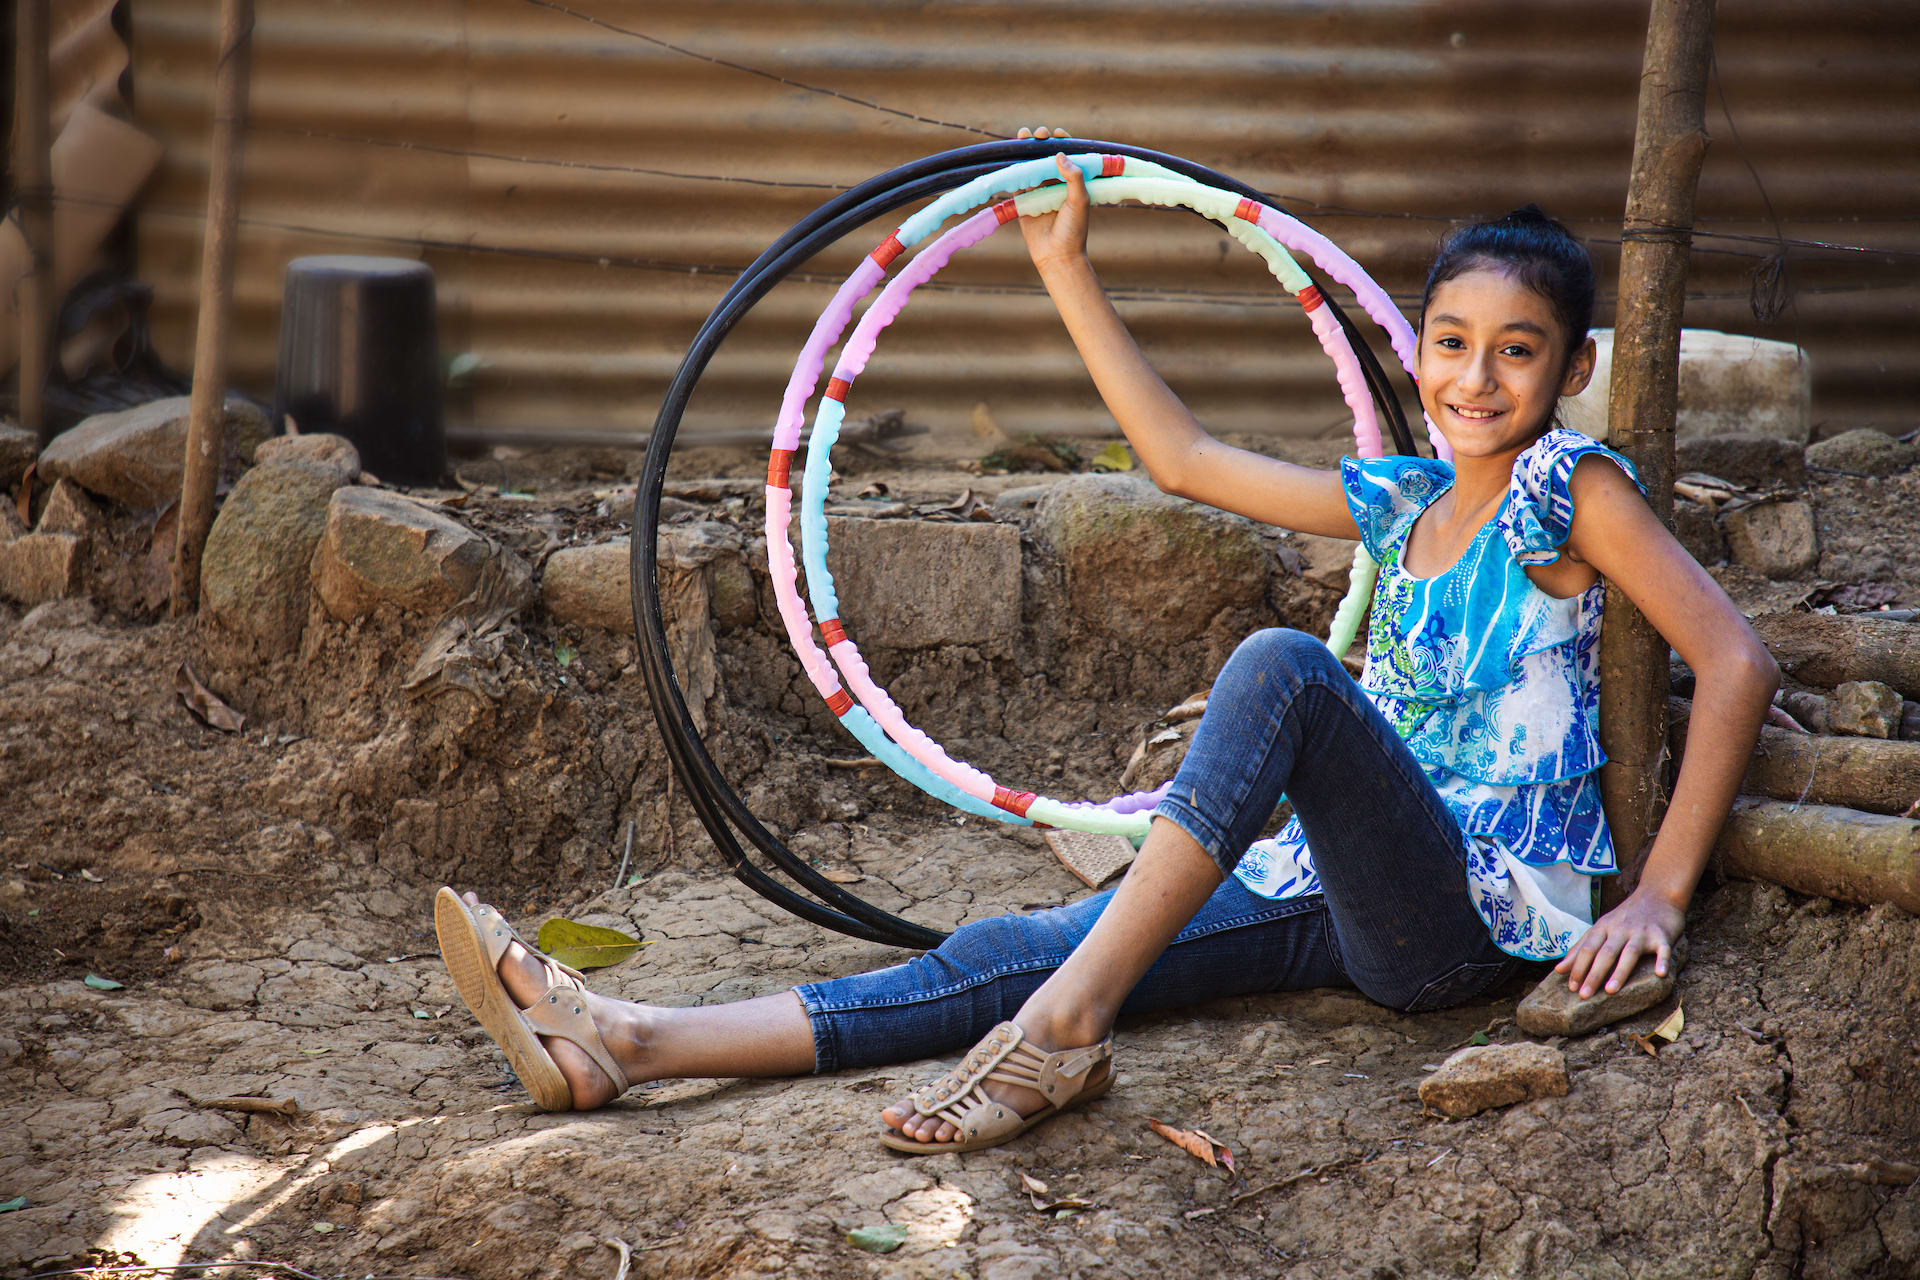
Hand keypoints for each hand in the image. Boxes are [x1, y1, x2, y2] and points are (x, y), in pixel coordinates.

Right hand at [1014, 127, 1089, 273]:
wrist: (1057, 256)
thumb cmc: (1074, 230)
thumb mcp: (1080, 201)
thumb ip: (1074, 177)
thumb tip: (1059, 154)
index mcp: (1073, 182)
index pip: (1069, 156)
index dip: (1063, 142)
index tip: (1058, 134)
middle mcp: (1056, 184)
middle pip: (1046, 157)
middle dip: (1041, 142)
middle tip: (1038, 134)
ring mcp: (1039, 192)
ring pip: (1031, 166)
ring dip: (1025, 151)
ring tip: (1022, 136)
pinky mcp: (1024, 202)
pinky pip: (1017, 182)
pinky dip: (1013, 170)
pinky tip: (1009, 157)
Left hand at [1553, 887, 1684, 998]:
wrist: (1658, 894)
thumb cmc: (1625, 916)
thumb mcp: (1601, 927)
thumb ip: (1580, 948)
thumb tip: (1559, 969)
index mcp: (1603, 928)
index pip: (1587, 949)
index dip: (1578, 968)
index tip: (1571, 988)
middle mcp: (1620, 929)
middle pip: (1605, 953)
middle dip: (1593, 974)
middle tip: (1584, 996)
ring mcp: (1641, 932)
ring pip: (1629, 953)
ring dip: (1620, 972)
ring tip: (1611, 990)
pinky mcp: (1662, 935)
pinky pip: (1663, 949)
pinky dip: (1662, 961)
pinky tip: (1660, 974)